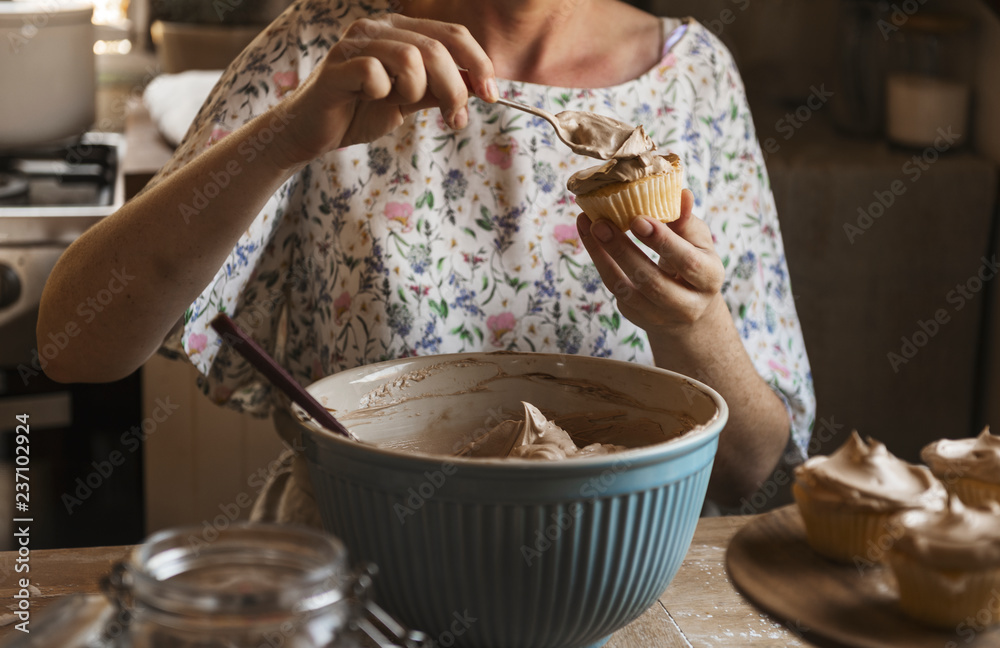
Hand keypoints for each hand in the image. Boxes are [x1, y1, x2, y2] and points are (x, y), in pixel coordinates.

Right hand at [276, 14, 497, 166]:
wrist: (313, 132)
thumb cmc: (360, 112)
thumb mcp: (410, 101)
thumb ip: (440, 90)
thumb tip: (480, 88)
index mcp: (400, 30)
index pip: (452, 34)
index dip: (479, 63)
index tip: (492, 96)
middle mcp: (378, 28)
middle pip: (437, 48)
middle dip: (455, 87)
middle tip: (454, 118)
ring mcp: (355, 44)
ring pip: (410, 57)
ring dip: (418, 91)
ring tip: (402, 106)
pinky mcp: (336, 66)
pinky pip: (375, 73)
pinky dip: (383, 93)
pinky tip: (372, 100)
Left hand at [577, 189, 724, 335]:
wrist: (688, 308)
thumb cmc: (693, 262)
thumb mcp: (698, 242)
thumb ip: (686, 221)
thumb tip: (682, 194)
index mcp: (709, 279)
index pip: (687, 262)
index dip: (662, 241)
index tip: (638, 219)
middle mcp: (686, 305)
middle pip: (651, 281)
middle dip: (623, 251)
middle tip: (600, 223)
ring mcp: (658, 315)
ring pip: (625, 288)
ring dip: (603, 256)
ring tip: (589, 226)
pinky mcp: (635, 315)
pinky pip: (614, 288)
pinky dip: (599, 261)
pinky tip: (588, 237)